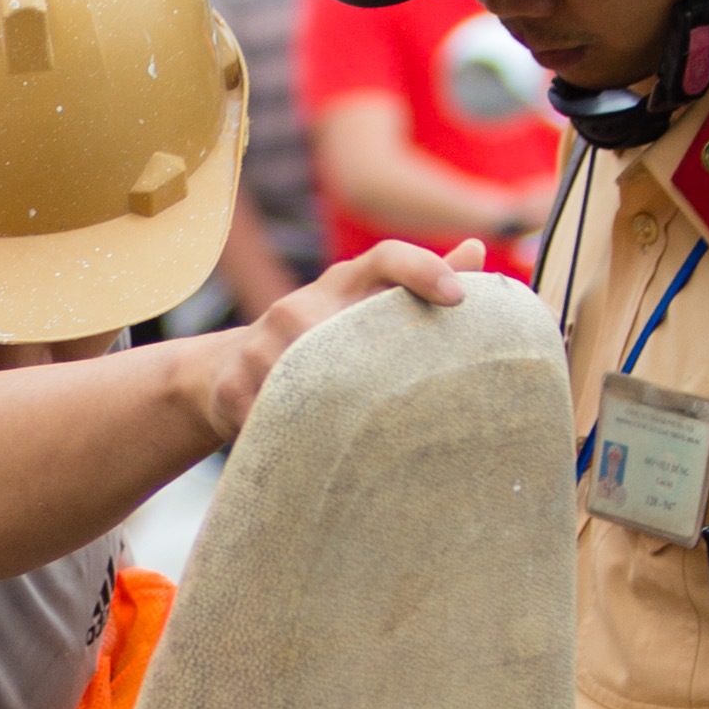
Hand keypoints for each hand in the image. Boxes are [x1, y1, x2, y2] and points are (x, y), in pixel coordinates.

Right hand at [208, 241, 482, 443]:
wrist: (230, 366)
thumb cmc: (322, 338)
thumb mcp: (364, 305)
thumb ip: (417, 283)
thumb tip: (478, 249)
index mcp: (344, 284)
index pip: (386, 258)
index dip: (423, 269)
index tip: (459, 297)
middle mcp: (301, 305)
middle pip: (344, 325)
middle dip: (379, 362)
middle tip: (420, 398)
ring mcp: (263, 343)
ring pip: (307, 380)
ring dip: (339, 412)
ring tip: (374, 439)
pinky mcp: (234, 384)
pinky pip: (272, 419)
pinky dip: (296, 442)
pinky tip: (319, 459)